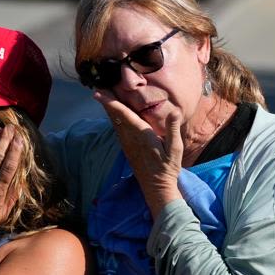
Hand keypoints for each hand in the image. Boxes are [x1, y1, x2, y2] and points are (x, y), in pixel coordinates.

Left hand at [93, 89, 183, 216]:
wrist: (156, 186)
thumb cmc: (168, 167)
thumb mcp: (175, 148)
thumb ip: (173, 129)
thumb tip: (175, 111)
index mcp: (141, 134)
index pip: (123, 114)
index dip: (110, 102)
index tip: (98, 93)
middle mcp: (130, 137)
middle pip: (115, 116)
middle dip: (106, 101)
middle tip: (98, 87)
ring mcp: (126, 143)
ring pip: (115, 122)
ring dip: (109, 109)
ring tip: (103, 95)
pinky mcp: (127, 148)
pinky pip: (118, 129)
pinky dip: (114, 118)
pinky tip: (114, 114)